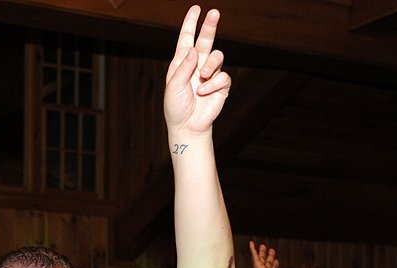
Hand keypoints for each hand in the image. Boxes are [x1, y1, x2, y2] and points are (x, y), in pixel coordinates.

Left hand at [164, 6, 230, 136]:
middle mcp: (197, 64)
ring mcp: (210, 74)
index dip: (191, 24)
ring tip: (203, 77)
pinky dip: (213, 83)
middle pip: (206, 40)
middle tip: (214, 12)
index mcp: (182, 62)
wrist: (187, 126)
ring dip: (211, 65)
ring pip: (217, 56)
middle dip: (210, 26)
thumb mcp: (173, 86)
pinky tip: (205, 92)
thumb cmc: (176, 107)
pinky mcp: (221, 85)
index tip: (196, 9)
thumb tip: (194, 49)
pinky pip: (223, 76)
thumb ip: (183, 67)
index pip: (187, 39)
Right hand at [249, 240, 291, 267]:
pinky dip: (252, 248)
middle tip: (271, 251)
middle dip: (269, 257)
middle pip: (267, 263)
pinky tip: (251, 243)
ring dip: (262, 252)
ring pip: (261, 258)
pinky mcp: (257, 264)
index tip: (276, 261)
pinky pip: (254, 254)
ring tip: (264, 246)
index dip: (274, 265)